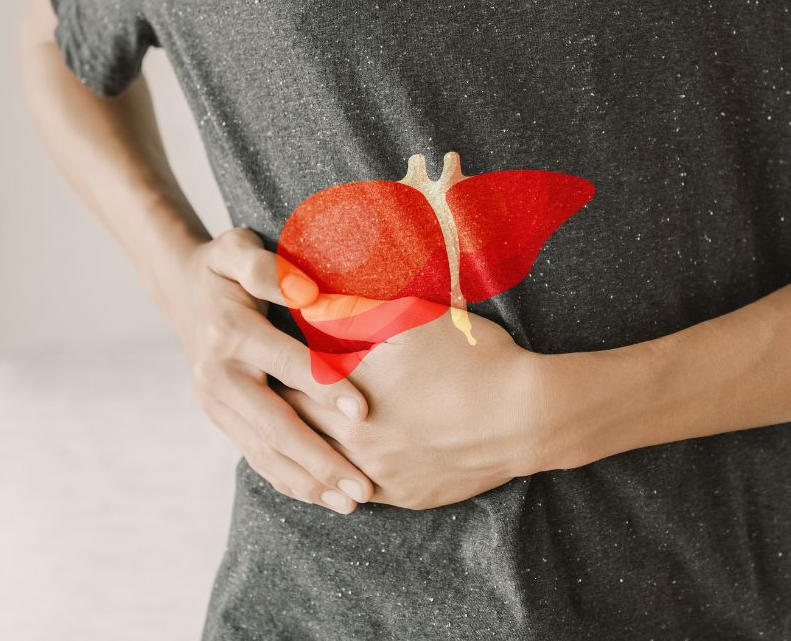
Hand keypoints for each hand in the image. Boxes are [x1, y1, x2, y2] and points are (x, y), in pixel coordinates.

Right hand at [154, 227, 376, 513]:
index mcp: (229, 331)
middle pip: (274, 424)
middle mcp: (217, 374)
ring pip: (263, 451)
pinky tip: (322, 497)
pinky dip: (288, 480)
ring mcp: (215, 402)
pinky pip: (255, 456)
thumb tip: (305, 290)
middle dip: (320, 458)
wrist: (179, 288)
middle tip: (363, 484)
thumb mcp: (238, 249)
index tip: (364, 412)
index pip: (286, 364)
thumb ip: (266, 267)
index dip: (325, 386)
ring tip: (351, 502)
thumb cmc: (225, 264)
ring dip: (308, 481)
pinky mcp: (220, 418)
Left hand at [278, 298, 549, 509]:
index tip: (263, 353)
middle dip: (278, 409)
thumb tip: (311, 294)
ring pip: (320, 468)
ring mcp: (379, 474)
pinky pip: (354, 492)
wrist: (526, 415)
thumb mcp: (412, 320)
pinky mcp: (405, 496)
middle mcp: (353, 441)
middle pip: (295, 427)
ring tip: (285, 433)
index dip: (274, 366)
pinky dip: (335, 479)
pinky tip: (328, 470)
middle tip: (263, 391)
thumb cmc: (471, 357)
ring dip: (302, 451)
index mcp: (346, 394)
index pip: (288, 382)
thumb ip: (354, 308)